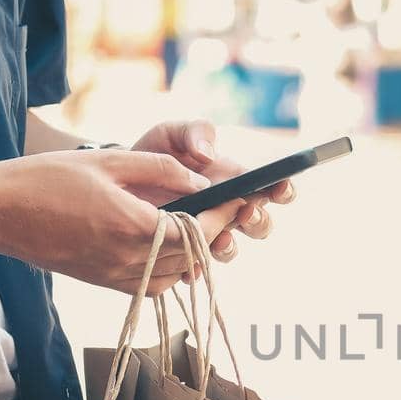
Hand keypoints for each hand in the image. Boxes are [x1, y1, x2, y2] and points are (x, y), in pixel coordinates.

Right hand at [0, 148, 244, 294]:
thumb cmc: (46, 180)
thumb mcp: (108, 162)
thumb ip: (160, 169)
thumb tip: (199, 178)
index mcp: (131, 227)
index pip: (196, 231)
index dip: (223, 215)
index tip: (239, 199)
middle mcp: (126, 259)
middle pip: (191, 256)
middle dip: (213, 232)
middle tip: (226, 209)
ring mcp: (113, 276)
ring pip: (175, 276)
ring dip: (193, 255)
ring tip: (199, 226)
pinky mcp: (102, 283)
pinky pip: (151, 286)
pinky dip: (169, 270)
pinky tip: (167, 247)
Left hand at [131, 119, 296, 262]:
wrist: (118, 180)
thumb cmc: (153, 154)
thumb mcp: (172, 134)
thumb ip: (194, 133)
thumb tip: (208, 155)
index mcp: (235, 182)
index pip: (272, 190)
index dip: (283, 191)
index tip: (280, 188)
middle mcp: (227, 211)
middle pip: (260, 225)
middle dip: (258, 221)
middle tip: (245, 212)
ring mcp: (206, 233)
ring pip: (229, 248)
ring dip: (228, 245)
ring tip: (217, 240)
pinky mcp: (183, 251)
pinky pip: (195, 266)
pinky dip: (194, 267)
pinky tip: (188, 264)